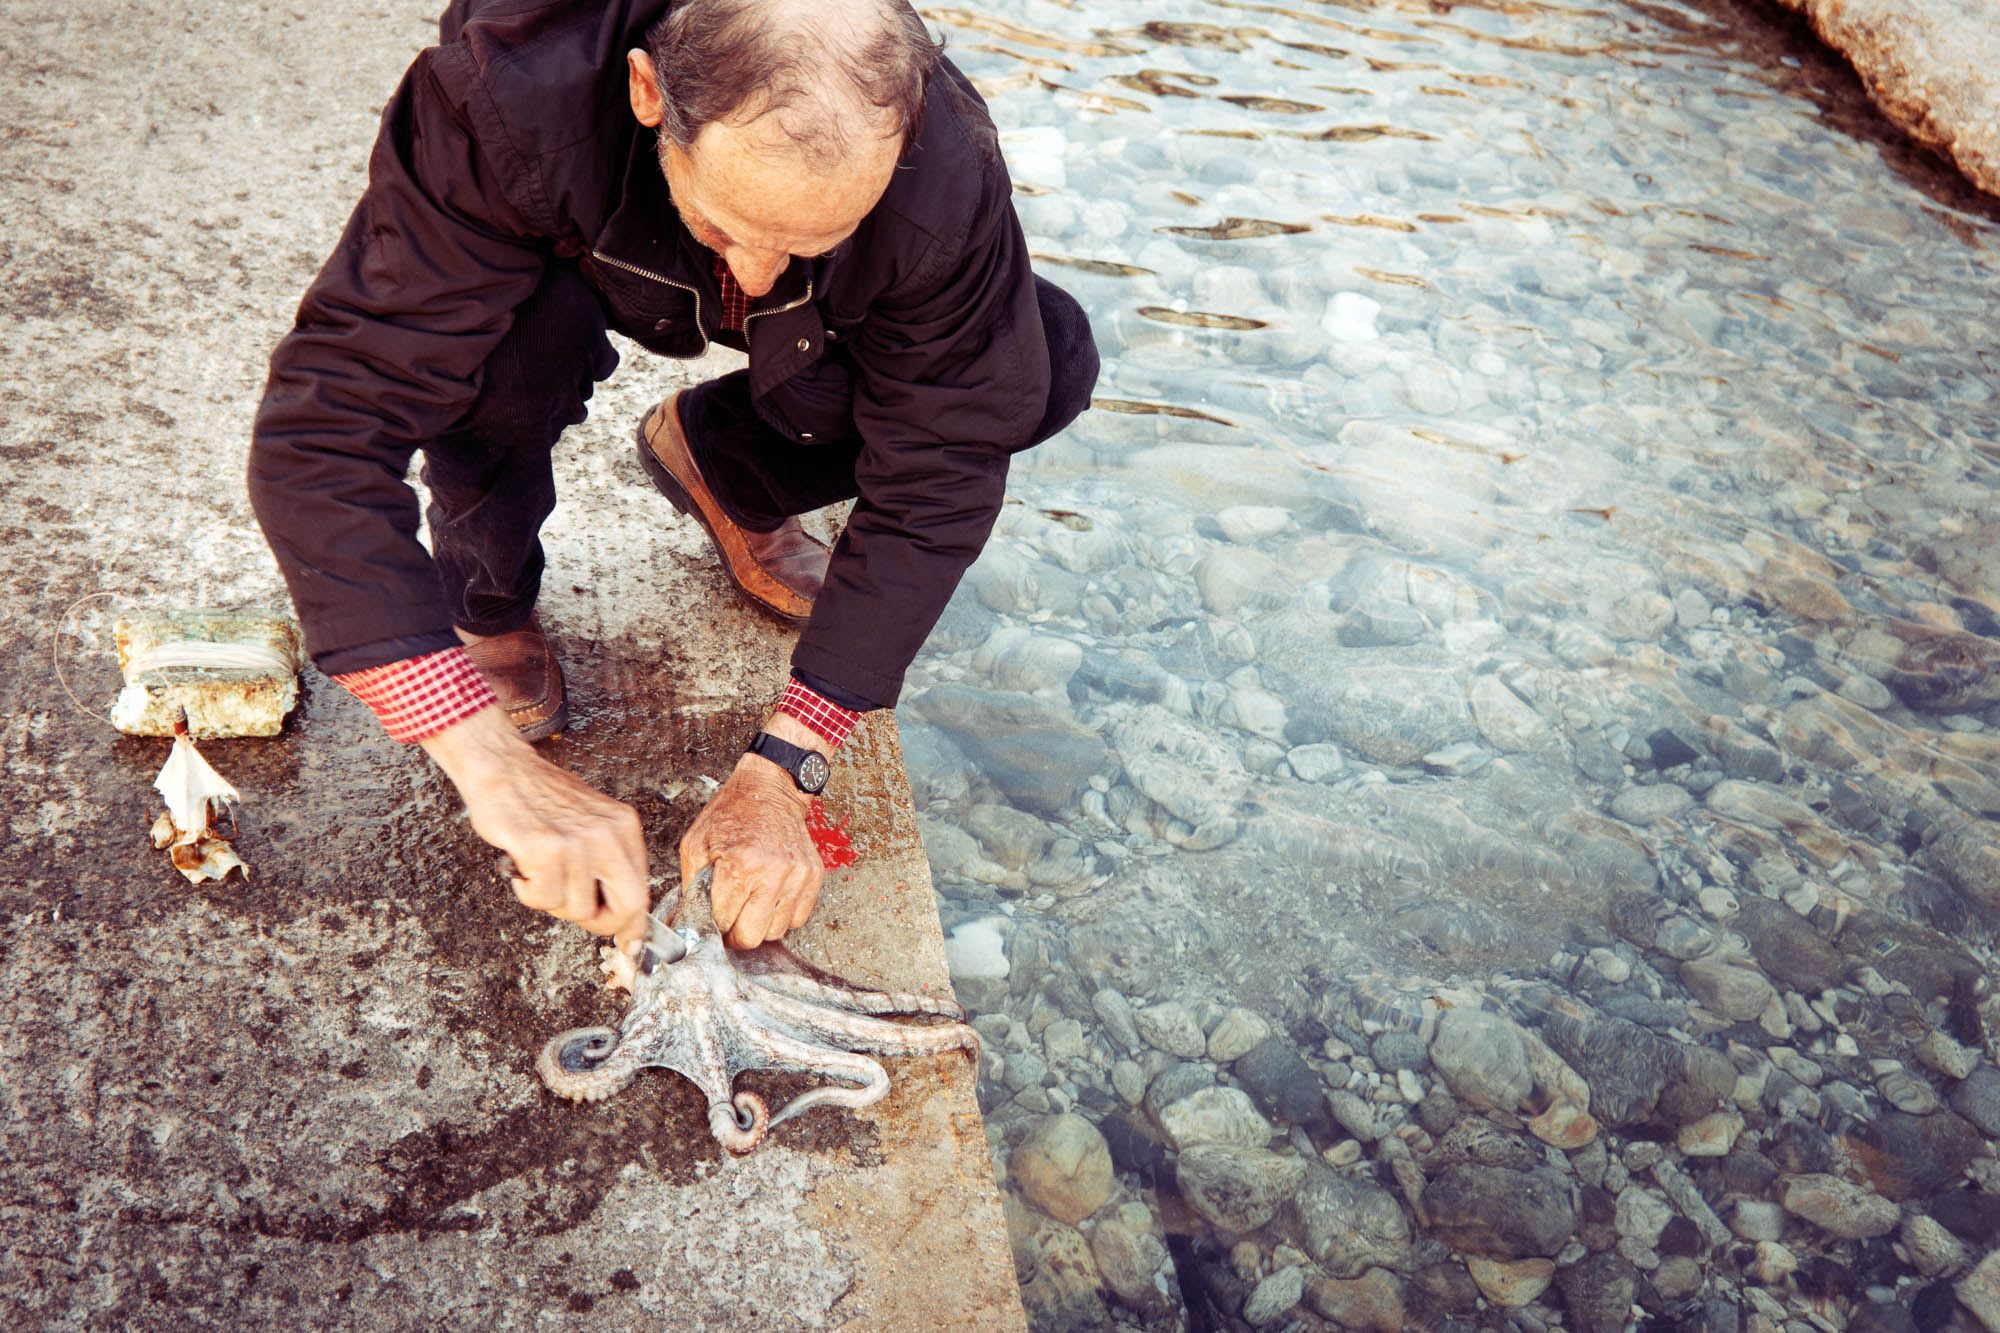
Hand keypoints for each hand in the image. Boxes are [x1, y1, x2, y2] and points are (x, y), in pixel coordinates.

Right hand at [419, 705, 648, 948]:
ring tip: (539, 870)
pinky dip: (528, 892)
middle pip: (625, 907)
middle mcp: (608, 834)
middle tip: (572, 909)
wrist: (502, 768)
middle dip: (599, 923)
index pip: (641, 890)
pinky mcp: (545, 848)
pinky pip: (544, 899)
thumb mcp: (591, 822)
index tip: (629, 945)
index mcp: (624, 827)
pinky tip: (523, 866)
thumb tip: (623, 916)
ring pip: (576, 909)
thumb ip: (607, 863)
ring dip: (551, 901)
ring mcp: (578, 842)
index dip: (634, 925)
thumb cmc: (539, 798)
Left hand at [680, 747, 821, 949]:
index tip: (714, 919)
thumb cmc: (731, 815)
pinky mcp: (813, 876)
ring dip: (760, 924)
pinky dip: (783, 915)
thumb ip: (690, 887)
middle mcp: (772, 873)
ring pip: (776, 931)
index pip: (724, 923)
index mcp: (739, 866)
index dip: (715, 925)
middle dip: (737, 932)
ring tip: (751, 903)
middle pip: (752, 936)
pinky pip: (798, 919)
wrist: (769, 790)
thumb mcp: (696, 844)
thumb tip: (687, 921)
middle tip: (731, 918)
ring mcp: (796, 876)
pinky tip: (771, 897)